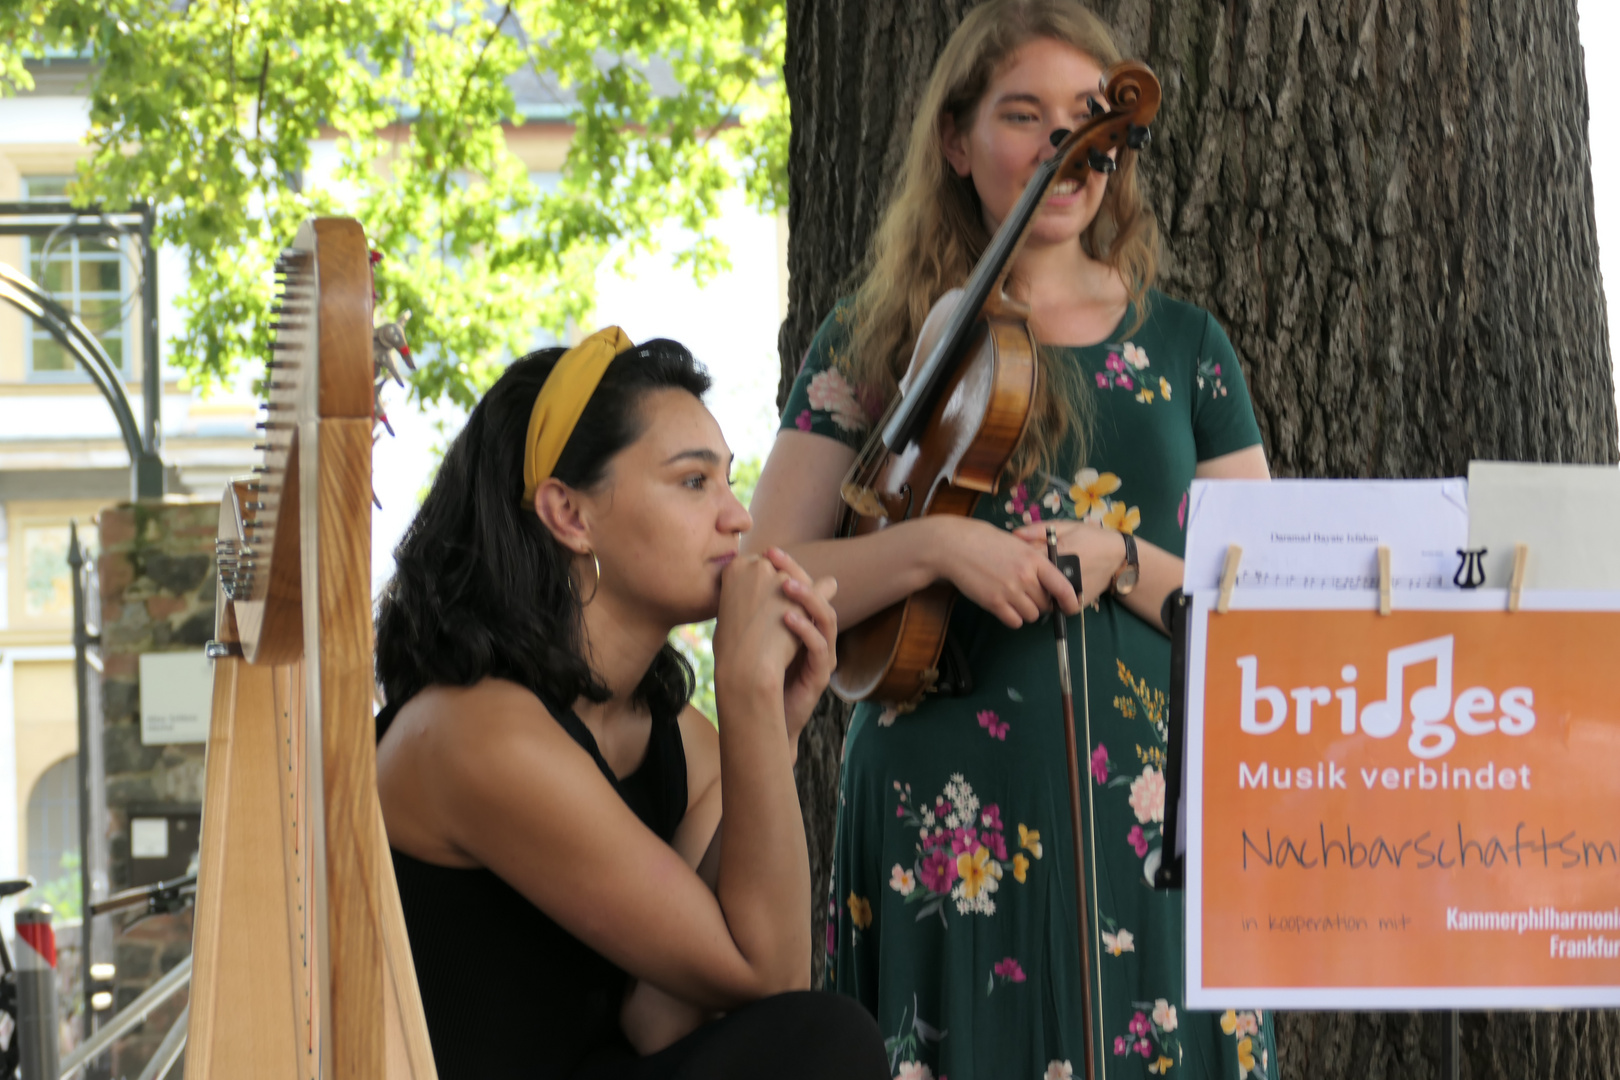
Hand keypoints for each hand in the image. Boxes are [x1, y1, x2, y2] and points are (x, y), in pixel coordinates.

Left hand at [711, 549, 836, 747]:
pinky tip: (788, 619)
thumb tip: (729, 580)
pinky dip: (806, 631)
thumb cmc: (755, 677)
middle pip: (818, 596)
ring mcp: (820, 653)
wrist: (762, 717)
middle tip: (777, 559)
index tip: (768, 550)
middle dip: (798, 574)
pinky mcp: (820, 673)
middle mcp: (815, 635)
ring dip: (807, 598)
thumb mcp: (748, 637)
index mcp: (800, 623)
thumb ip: (746, 611)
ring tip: (786, 586)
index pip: (802, 586)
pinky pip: (820, 648)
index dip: (789, 567)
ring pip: (826, 618)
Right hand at [926, 517, 1079, 627]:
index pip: (1063, 587)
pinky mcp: (994, 603)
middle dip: (1041, 603)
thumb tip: (1050, 579)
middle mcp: (1025, 577)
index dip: (1070, 601)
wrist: (955, 546)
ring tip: (1014, 599)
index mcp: (1035, 559)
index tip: (1071, 606)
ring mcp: (1009, 591)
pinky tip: (1005, 606)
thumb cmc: (985, 541)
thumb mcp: (1017, 543)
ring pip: (1031, 615)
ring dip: (1026, 611)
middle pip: (1046, 603)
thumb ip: (1034, 560)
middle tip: (1029, 595)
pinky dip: (1012, 617)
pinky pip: (1014, 621)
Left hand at [1012, 519, 1125, 606]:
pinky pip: (1056, 607)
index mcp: (1059, 553)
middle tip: (1024, 573)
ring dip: (1037, 593)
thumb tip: (1015, 534)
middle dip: (1025, 579)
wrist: (1118, 557)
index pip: (1027, 561)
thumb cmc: (1090, 537)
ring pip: (1042, 598)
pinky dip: (1051, 602)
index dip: (1020, 560)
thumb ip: (1039, 530)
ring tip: (1037, 582)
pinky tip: (1050, 592)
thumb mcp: (1066, 527)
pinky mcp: (1078, 603)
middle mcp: (1064, 575)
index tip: (1018, 558)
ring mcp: (1071, 592)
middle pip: (1032, 583)